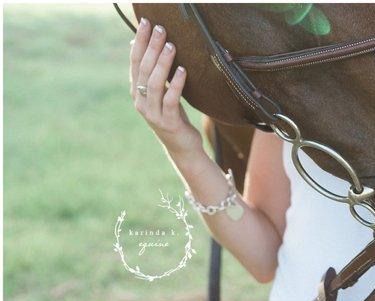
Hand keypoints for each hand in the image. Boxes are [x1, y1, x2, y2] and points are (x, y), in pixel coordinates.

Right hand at [129, 18, 203, 161]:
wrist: (182, 147)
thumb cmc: (173, 115)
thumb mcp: (161, 93)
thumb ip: (152, 74)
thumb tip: (142, 45)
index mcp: (137, 91)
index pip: (135, 61)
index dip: (140, 42)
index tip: (146, 23)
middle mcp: (140, 101)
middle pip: (143, 70)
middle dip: (151, 48)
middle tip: (161, 29)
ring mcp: (152, 113)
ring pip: (154, 84)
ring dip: (162, 63)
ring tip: (171, 46)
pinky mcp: (167, 122)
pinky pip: (170, 100)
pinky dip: (175, 84)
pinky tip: (182, 71)